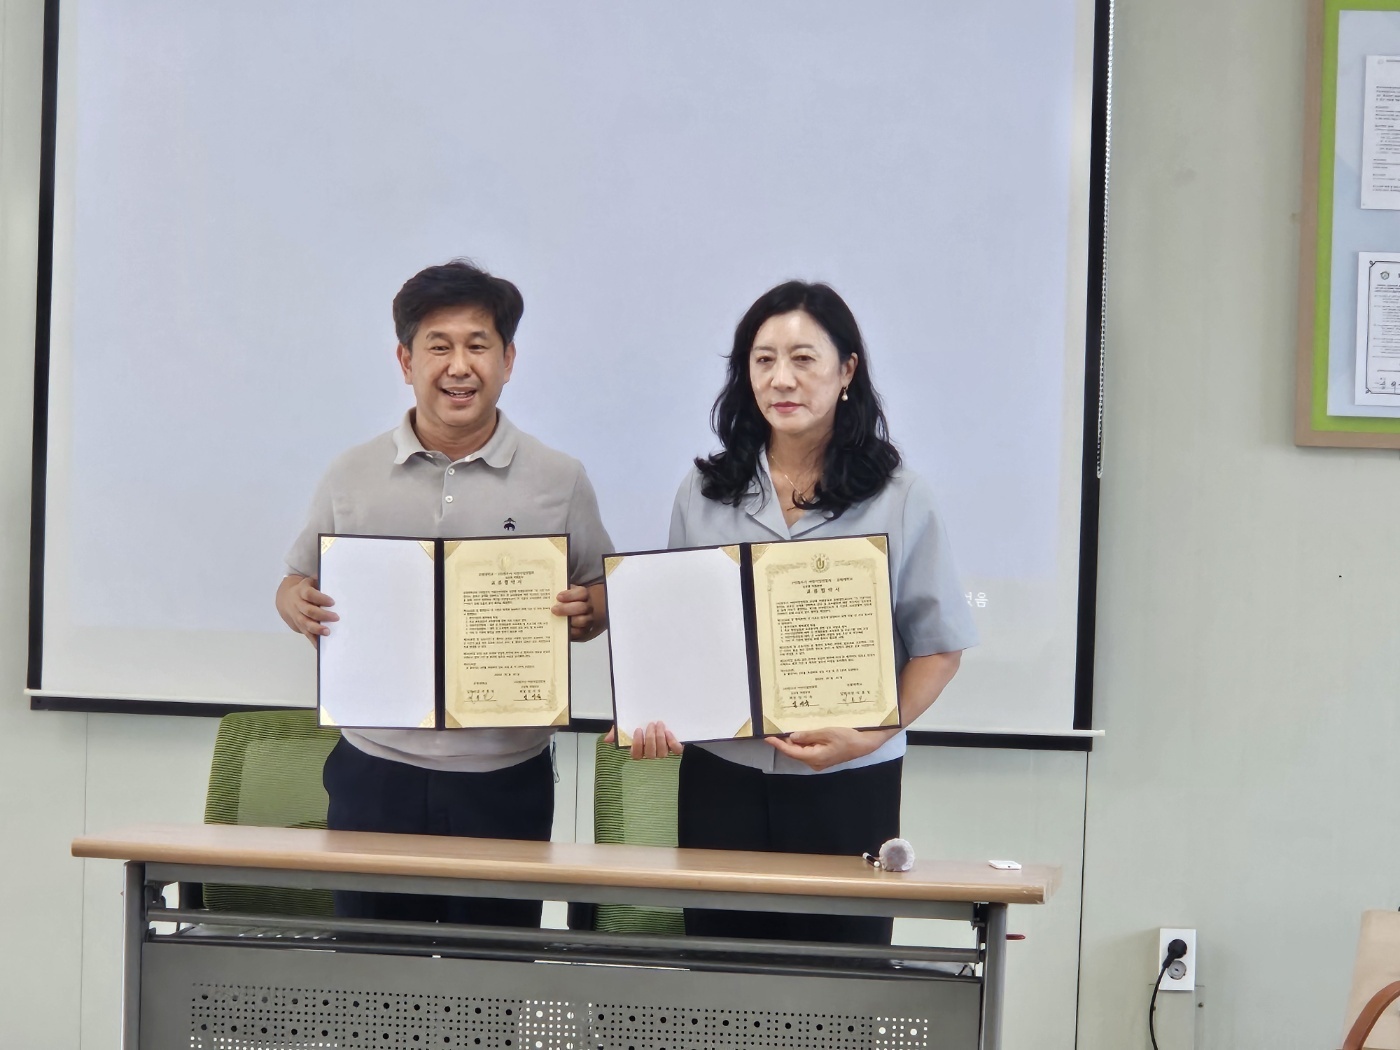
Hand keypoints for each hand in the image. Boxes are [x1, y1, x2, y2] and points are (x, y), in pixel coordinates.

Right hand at [275, 574, 337, 645]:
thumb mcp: (310, 582)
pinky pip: (305, 633)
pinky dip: (313, 640)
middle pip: (309, 610)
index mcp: (302, 591)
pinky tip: (321, 645)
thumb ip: (321, 583)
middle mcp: (298, 604)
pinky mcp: (298, 625)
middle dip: (322, 615)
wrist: (285, 598)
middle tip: (336, 617)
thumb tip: (337, 583)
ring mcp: (297, 616)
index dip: (320, 598)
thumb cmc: (304, 590)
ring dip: (317, 629)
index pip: (310, 594)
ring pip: (306, 623)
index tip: (332, 602)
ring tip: (328, 632)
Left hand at [553, 583, 605, 641]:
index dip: (570, 595)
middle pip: (582, 607)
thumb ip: (558, 593)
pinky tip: (561, 628)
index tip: (558, 597)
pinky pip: (579, 632)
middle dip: (567, 609)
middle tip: (554, 609)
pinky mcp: (584, 630)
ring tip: (557, 619)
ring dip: (569, 620)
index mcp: (583, 595)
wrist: (571, 615)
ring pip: (582, 620)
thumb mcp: (563, 595)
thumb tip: (549, 595)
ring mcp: (587, 619)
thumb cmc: (565, 602)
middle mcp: (588, 607)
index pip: (582, 592)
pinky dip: (569, 630)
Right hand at [603, 722, 682, 758]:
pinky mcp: (675, 749)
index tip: (638, 729)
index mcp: (639, 751)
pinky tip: (668, 732)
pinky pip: (675, 750)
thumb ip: (618, 733)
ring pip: (662, 752)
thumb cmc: (641, 727)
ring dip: (660, 738)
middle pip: (650, 753)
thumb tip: (607, 739)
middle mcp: (651, 755)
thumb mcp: (627, 727)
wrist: (658, 720)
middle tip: (651, 724)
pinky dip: (672, 742)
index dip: (637, 743)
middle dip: (651, 738)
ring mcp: (663, 753)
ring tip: (659, 724)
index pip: (636, 755)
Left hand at [766, 727, 892, 771]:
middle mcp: (815, 762)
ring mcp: (819, 761)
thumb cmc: (848, 737)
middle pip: (795, 752)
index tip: (768, 738)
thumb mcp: (827, 732)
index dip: (779, 745)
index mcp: (815, 757)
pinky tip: (801, 733)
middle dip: (785, 742)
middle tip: (776, 729)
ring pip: (801, 751)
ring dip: (794, 741)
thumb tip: (792, 737)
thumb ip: (808, 735)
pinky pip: (808, 750)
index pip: (791, 752)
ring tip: (787, 728)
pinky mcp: (823, 756)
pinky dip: (803, 742)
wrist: (864, 744)